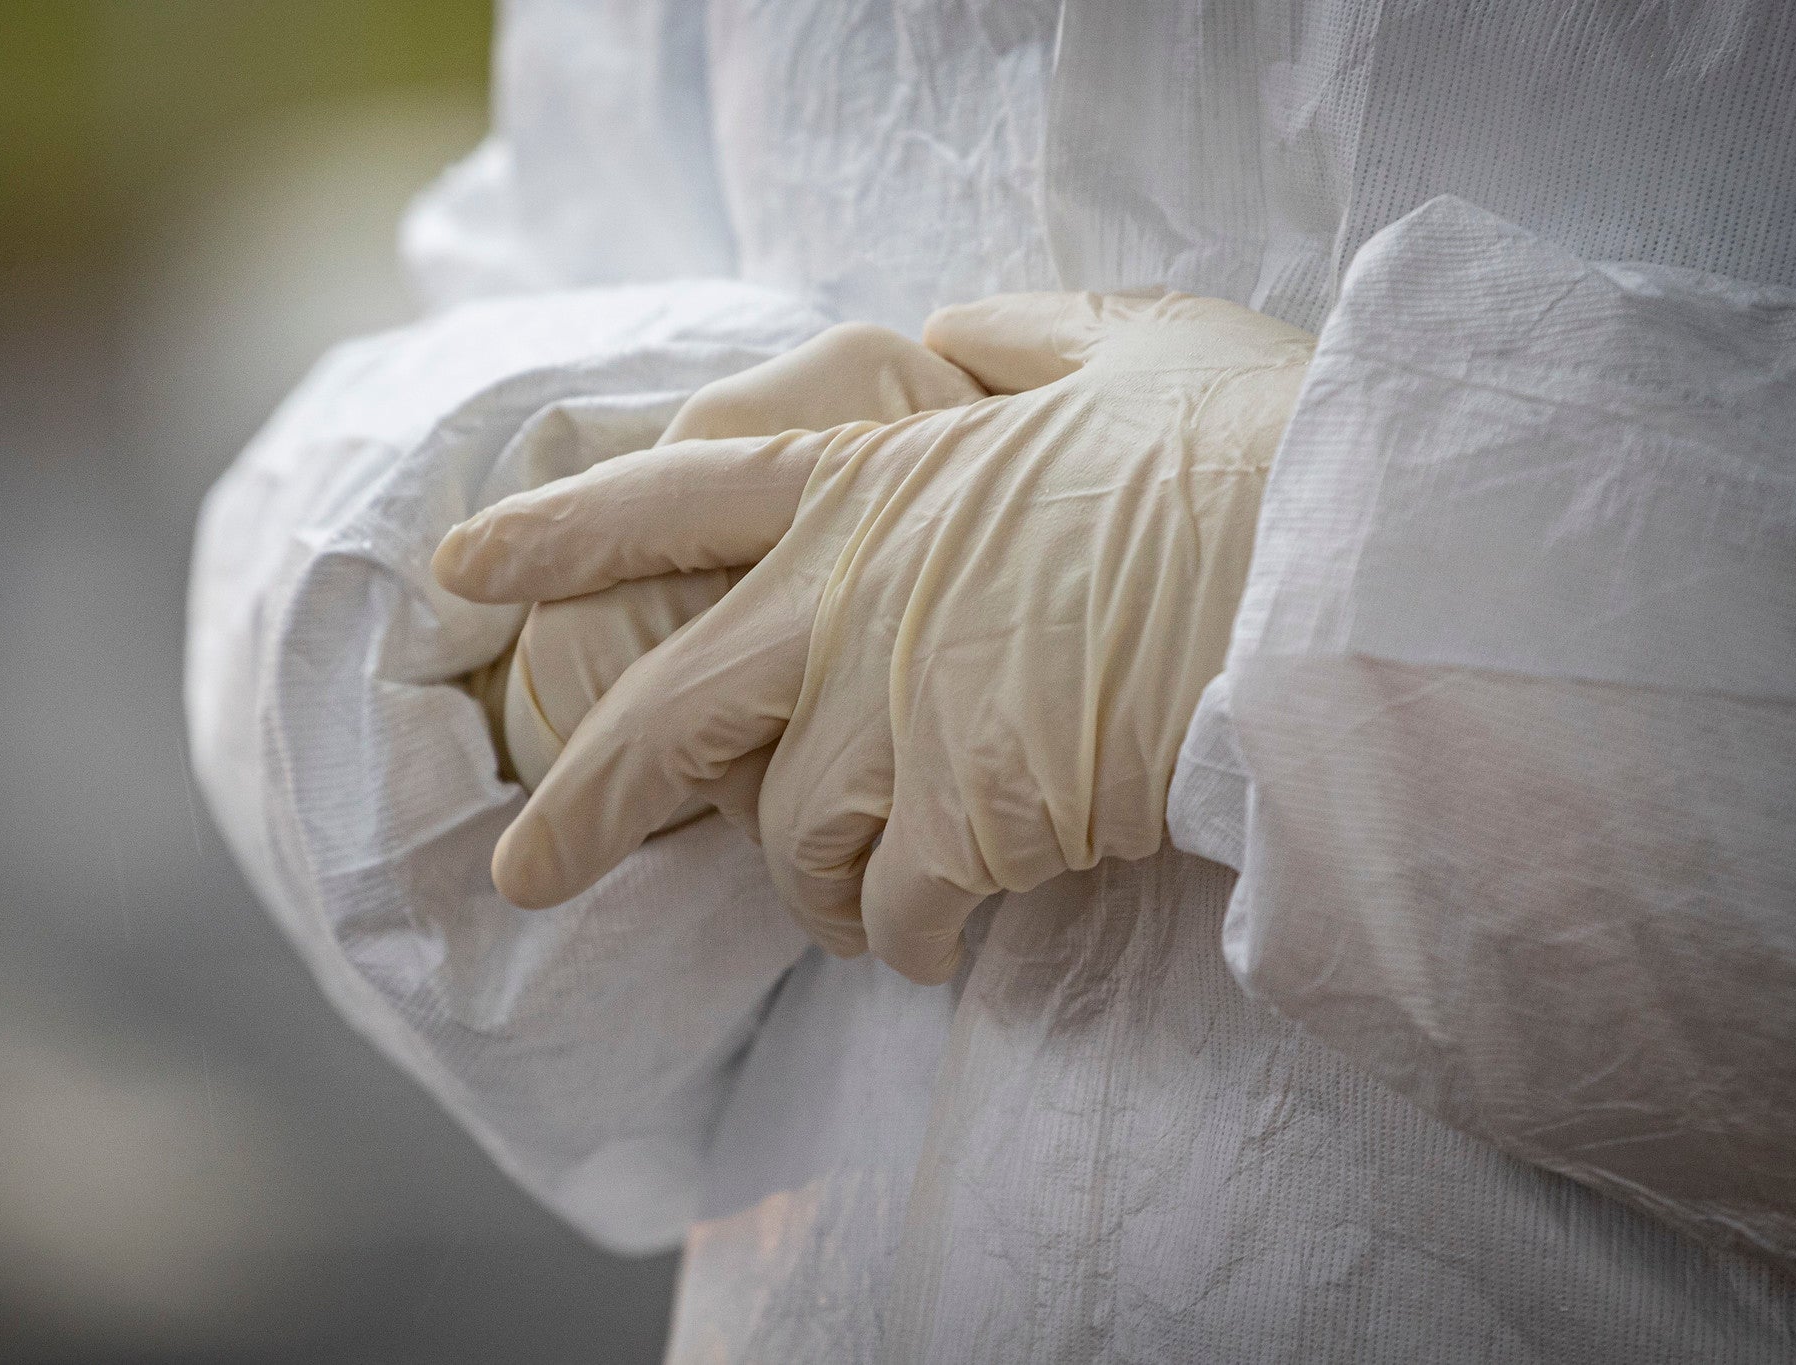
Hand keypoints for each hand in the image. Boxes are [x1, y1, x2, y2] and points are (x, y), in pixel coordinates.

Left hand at [438, 292, 1312, 981]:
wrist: (1330, 570)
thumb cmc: (1247, 447)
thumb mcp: (1126, 338)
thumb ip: (1013, 335)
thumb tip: (953, 328)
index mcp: (868, 476)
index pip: (673, 497)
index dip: (561, 531)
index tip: (465, 564)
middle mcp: (845, 603)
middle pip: (664, 719)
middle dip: (587, 805)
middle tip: (532, 869)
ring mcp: (893, 719)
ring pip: (790, 846)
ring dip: (817, 891)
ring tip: (861, 914)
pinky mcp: (961, 822)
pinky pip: (897, 916)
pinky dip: (910, 940)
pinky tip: (941, 943)